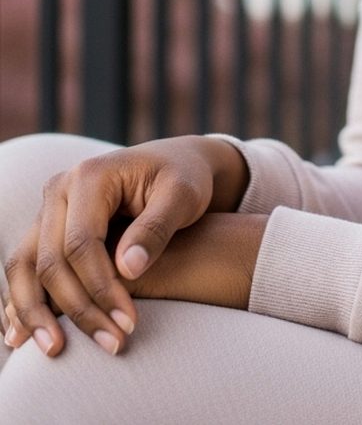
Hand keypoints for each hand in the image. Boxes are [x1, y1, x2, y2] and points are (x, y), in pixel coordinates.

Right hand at [2, 135, 248, 358]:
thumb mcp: (184, 195)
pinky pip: (24, 269)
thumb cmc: (184, 178)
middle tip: (112, 343)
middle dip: (79, 309)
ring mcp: (49, 211)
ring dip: (36, 313)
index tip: (129, 322)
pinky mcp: (47, 230)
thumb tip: (128, 269)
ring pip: (25, 268)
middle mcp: (60, 190)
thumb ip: (157, 227)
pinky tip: (23, 338)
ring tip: (55, 351)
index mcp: (90, 176)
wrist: (177, 165)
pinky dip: (22, 302)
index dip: (102, 288)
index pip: (82, 244)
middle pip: (51, 261)